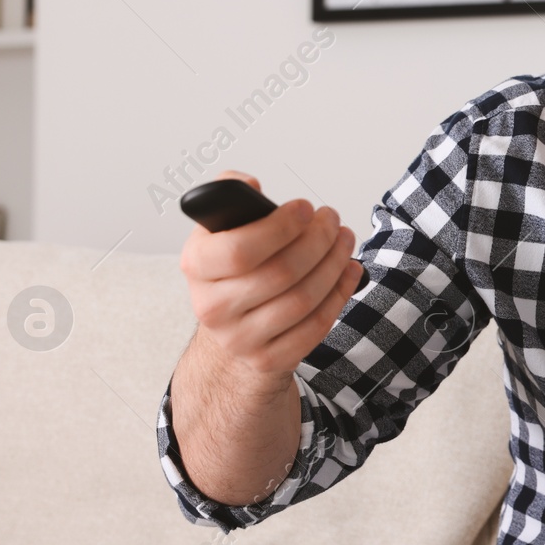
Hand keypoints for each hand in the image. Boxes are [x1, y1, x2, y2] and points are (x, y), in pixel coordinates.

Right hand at [178, 169, 361, 379]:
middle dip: (318, 241)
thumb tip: (249, 185)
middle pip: (281, 273)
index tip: (306, 208)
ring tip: (343, 240)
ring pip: (302, 299)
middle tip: (333, 220)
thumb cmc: (234, 265)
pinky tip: (348, 271)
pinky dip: (339, 294)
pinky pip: (314, 327)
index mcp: (196, 266)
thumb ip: (229, 195)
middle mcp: (212, 307)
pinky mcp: (269, 359)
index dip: (280, 227)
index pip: (239, 250)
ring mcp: (240, 339)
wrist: (232, 325)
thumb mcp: (221, 228)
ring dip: (333, 264)